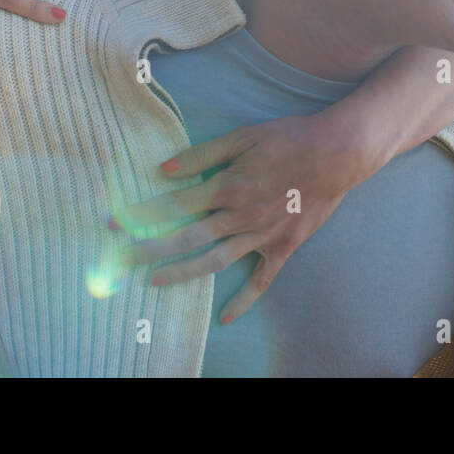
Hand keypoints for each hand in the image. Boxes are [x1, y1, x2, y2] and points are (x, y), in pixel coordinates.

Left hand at [110, 113, 376, 324]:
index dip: (142, 214)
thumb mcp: (244, 136)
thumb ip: (203, 154)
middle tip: (121, 259)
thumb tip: (164, 169)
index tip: (114, 222)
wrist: (339, 153)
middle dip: (150, 248)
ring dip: (183, 273)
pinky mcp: (284, 246)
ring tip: (155, 281)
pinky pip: (261, 279)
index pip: (175, 204)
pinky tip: (225, 317)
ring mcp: (262, 235)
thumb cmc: (290, 138)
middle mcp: (240, 216)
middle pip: (187, 237)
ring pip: (215, 260)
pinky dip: (243, 299)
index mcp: (228, 186)